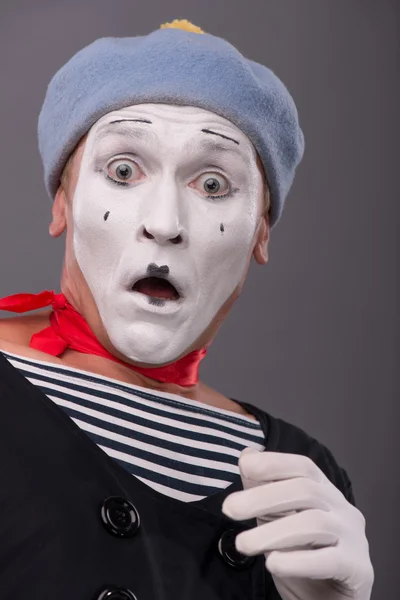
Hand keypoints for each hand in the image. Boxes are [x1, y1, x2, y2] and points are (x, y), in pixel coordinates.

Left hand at [221, 448, 373, 599]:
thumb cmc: (304, 555)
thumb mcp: (277, 519)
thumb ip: (263, 489)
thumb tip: (247, 456)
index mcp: (325, 492)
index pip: (304, 467)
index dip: (275, 463)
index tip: (245, 467)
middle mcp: (343, 509)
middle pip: (305, 491)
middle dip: (263, 497)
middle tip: (230, 509)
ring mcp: (353, 537)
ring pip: (314, 523)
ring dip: (273, 532)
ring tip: (243, 544)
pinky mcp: (357, 568)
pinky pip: (329, 560)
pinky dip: (298, 561)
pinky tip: (273, 563)